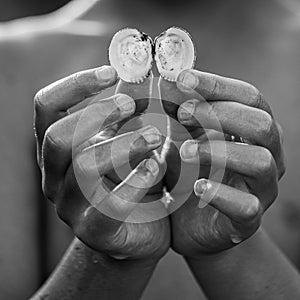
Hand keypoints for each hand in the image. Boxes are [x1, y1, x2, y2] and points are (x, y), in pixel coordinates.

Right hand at [34, 66, 169, 260]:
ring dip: (124, 144)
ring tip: (155, 136)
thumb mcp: (127, 141)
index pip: (46, 108)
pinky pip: (110, 203)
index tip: (112, 71)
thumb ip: (127, 109)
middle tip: (133, 104)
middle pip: (58, 137)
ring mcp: (71, 208)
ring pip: (84, 166)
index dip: (76, 85)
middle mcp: (55, 179)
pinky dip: (137, 179)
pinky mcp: (96, 231)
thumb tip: (139, 69)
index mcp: (58, 153)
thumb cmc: (134, 181)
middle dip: (98, 114)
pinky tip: (157, 166)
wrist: (140, 232)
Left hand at [159, 69, 284, 256]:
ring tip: (184, 151)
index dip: (217, 85)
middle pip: (261, 124)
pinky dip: (220, 194)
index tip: (181, 78)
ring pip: (260, 161)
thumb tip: (164, 81)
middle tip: (182, 113)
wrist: (192, 222)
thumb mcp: (183, 137)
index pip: (248, 97)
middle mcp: (267, 155)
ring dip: (219, 150)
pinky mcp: (249, 220)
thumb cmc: (188, 172)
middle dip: (220, 113)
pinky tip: (196, 187)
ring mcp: (261, 189)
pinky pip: (246, 207)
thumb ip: (180, 113)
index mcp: (253, 130)